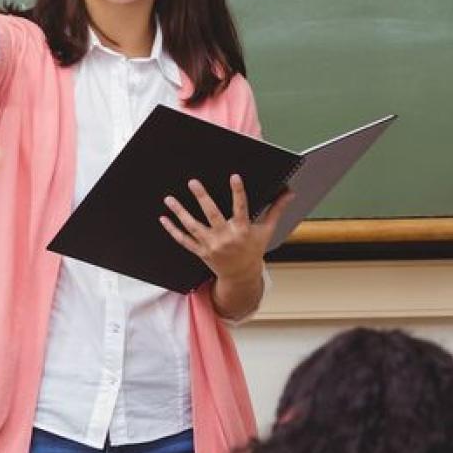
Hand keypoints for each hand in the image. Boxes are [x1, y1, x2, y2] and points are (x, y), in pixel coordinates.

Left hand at [160, 175, 293, 282]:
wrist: (241, 276)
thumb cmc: (254, 250)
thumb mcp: (266, 230)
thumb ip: (276, 210)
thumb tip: (289, 193)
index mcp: (242, 230)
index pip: (241, 208)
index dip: (238, 192)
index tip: (234, 176)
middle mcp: (226, 238)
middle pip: (212, 215)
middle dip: (202, 198)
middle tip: (193, 182)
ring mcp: (211, 246)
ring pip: (193, 227)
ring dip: (180, 212)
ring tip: (169, 198)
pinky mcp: (201, 252)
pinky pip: (184, 240)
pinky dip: (173, 230)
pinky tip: (163, 218)